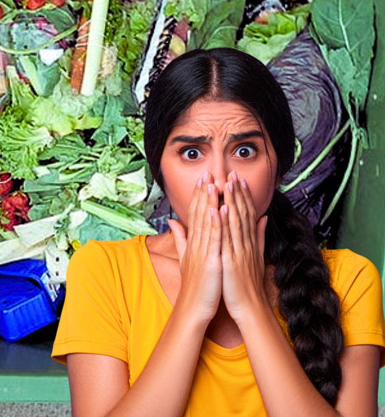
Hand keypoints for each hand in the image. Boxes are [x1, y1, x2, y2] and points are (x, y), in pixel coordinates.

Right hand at [168, 172, 222, 324]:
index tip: (202, 179)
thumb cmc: (194, 284)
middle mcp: (195, 243)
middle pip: (199, 213)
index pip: (194, 214)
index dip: (198, 196)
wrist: (194, 307)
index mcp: (192, 242)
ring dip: (209, 202)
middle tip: (207, 172)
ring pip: (206, 222)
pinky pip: (214, 239)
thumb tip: (172, 221)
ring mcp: (202, 251)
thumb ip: (180, 238)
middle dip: (203, 192)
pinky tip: (219, 209)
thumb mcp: (185, 257)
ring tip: (212, 183)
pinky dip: (216, 223)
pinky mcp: (210, 261)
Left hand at [219, 172, 269, 323]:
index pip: (246, 214)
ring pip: (235, 222)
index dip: (243, 195)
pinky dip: (224, 222)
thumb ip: (258, 236)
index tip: (238, 178)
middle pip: (242, 214)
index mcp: (249, 242)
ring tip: (227, 183)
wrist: (249, 307)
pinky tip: (220, 208)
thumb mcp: (255, 256)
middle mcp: (245, 244)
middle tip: (233, 173)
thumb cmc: (248, 283)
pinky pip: (227, 238)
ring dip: (231, 201)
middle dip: (237, 192)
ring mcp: (239, 251)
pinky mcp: (231, 261)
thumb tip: (262, 217)